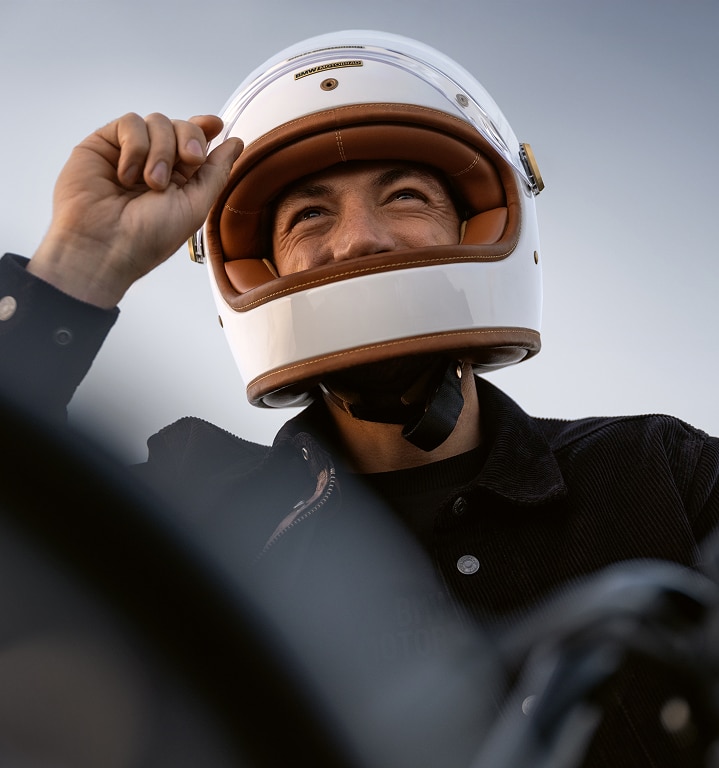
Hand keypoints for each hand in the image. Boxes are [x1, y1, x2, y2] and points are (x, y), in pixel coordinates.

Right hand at [29, 113, 242, 307]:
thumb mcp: (195, 206)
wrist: (105, 246)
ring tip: (152, 183)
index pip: (196, 141)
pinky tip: (126, 175)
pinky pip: (130, 123)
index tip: (215, 124)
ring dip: (162, 151)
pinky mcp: (104, 144)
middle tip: (190, 160)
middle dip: (190, 139)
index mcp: (180, 179)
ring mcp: (129, 152)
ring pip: (157, 121)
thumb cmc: (150, 237)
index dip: (206, 129)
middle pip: (181, 126)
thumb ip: (216, 172)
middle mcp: (155, 163)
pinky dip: (135, 147)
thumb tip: (236, 142)